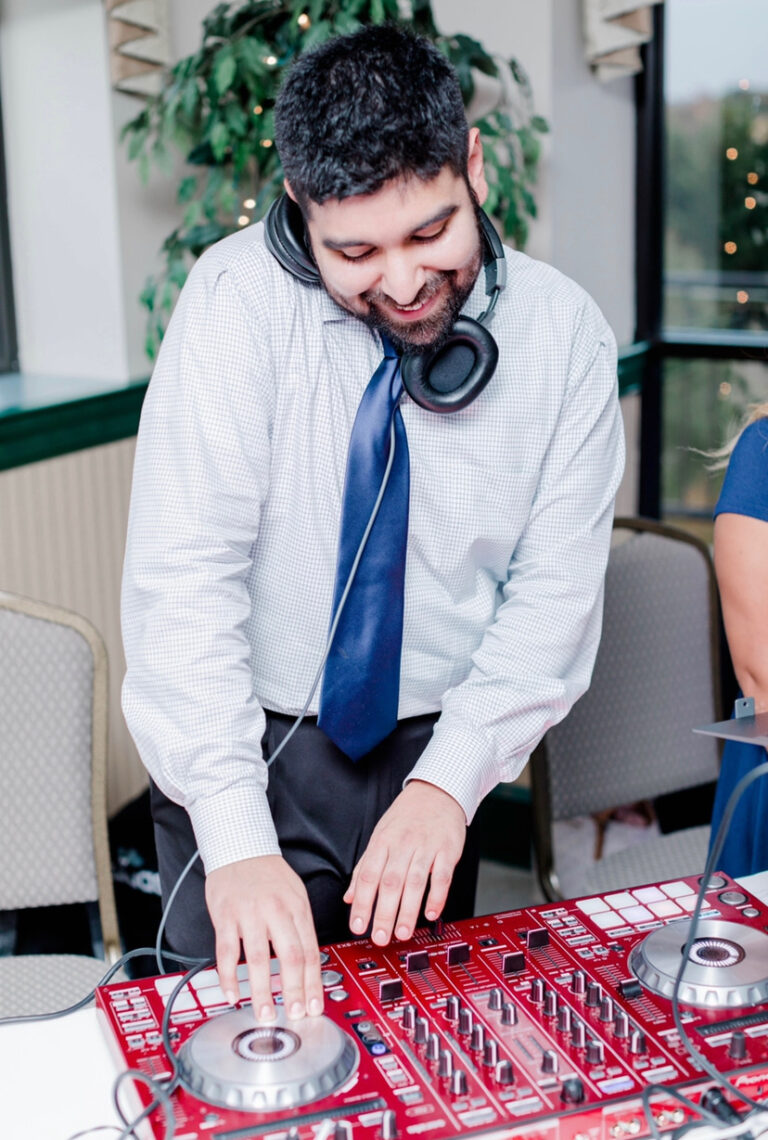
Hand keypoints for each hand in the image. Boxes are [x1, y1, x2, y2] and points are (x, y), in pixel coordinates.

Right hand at [205, 855, 323, 1022]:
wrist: (241, 847)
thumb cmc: (269, 874)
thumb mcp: (296, 894)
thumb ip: (300, 927)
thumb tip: (309, 964)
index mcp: (297, 908)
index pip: (310, 950)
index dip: (313, 982)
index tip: (314, 1005)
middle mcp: (276, 911)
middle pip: (289, 956)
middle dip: (294, 990)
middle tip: (294, 1014)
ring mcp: (249, 914)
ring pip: (258, 958)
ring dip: (262, 990)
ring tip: (264, 1012)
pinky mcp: (225, 916)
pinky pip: (226, 951)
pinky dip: (228, 975)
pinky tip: (232, 993)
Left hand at [344, 780, 465, 944]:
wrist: (436, 790)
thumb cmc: (406, 817)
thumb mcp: (380, 837)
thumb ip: (364, 868)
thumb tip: (349, 897)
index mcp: (382, 842)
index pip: (367, 876)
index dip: (362, 903)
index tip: (358, 927)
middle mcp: (402, 844)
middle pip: (390, 882)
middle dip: (383, 913)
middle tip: (380, 937)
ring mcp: (425, 846)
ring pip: (414, 881)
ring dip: (408, 910)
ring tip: (402, 932)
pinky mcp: (447, 849)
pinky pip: (442, 876)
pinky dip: (437, 896)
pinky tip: (431, 914)